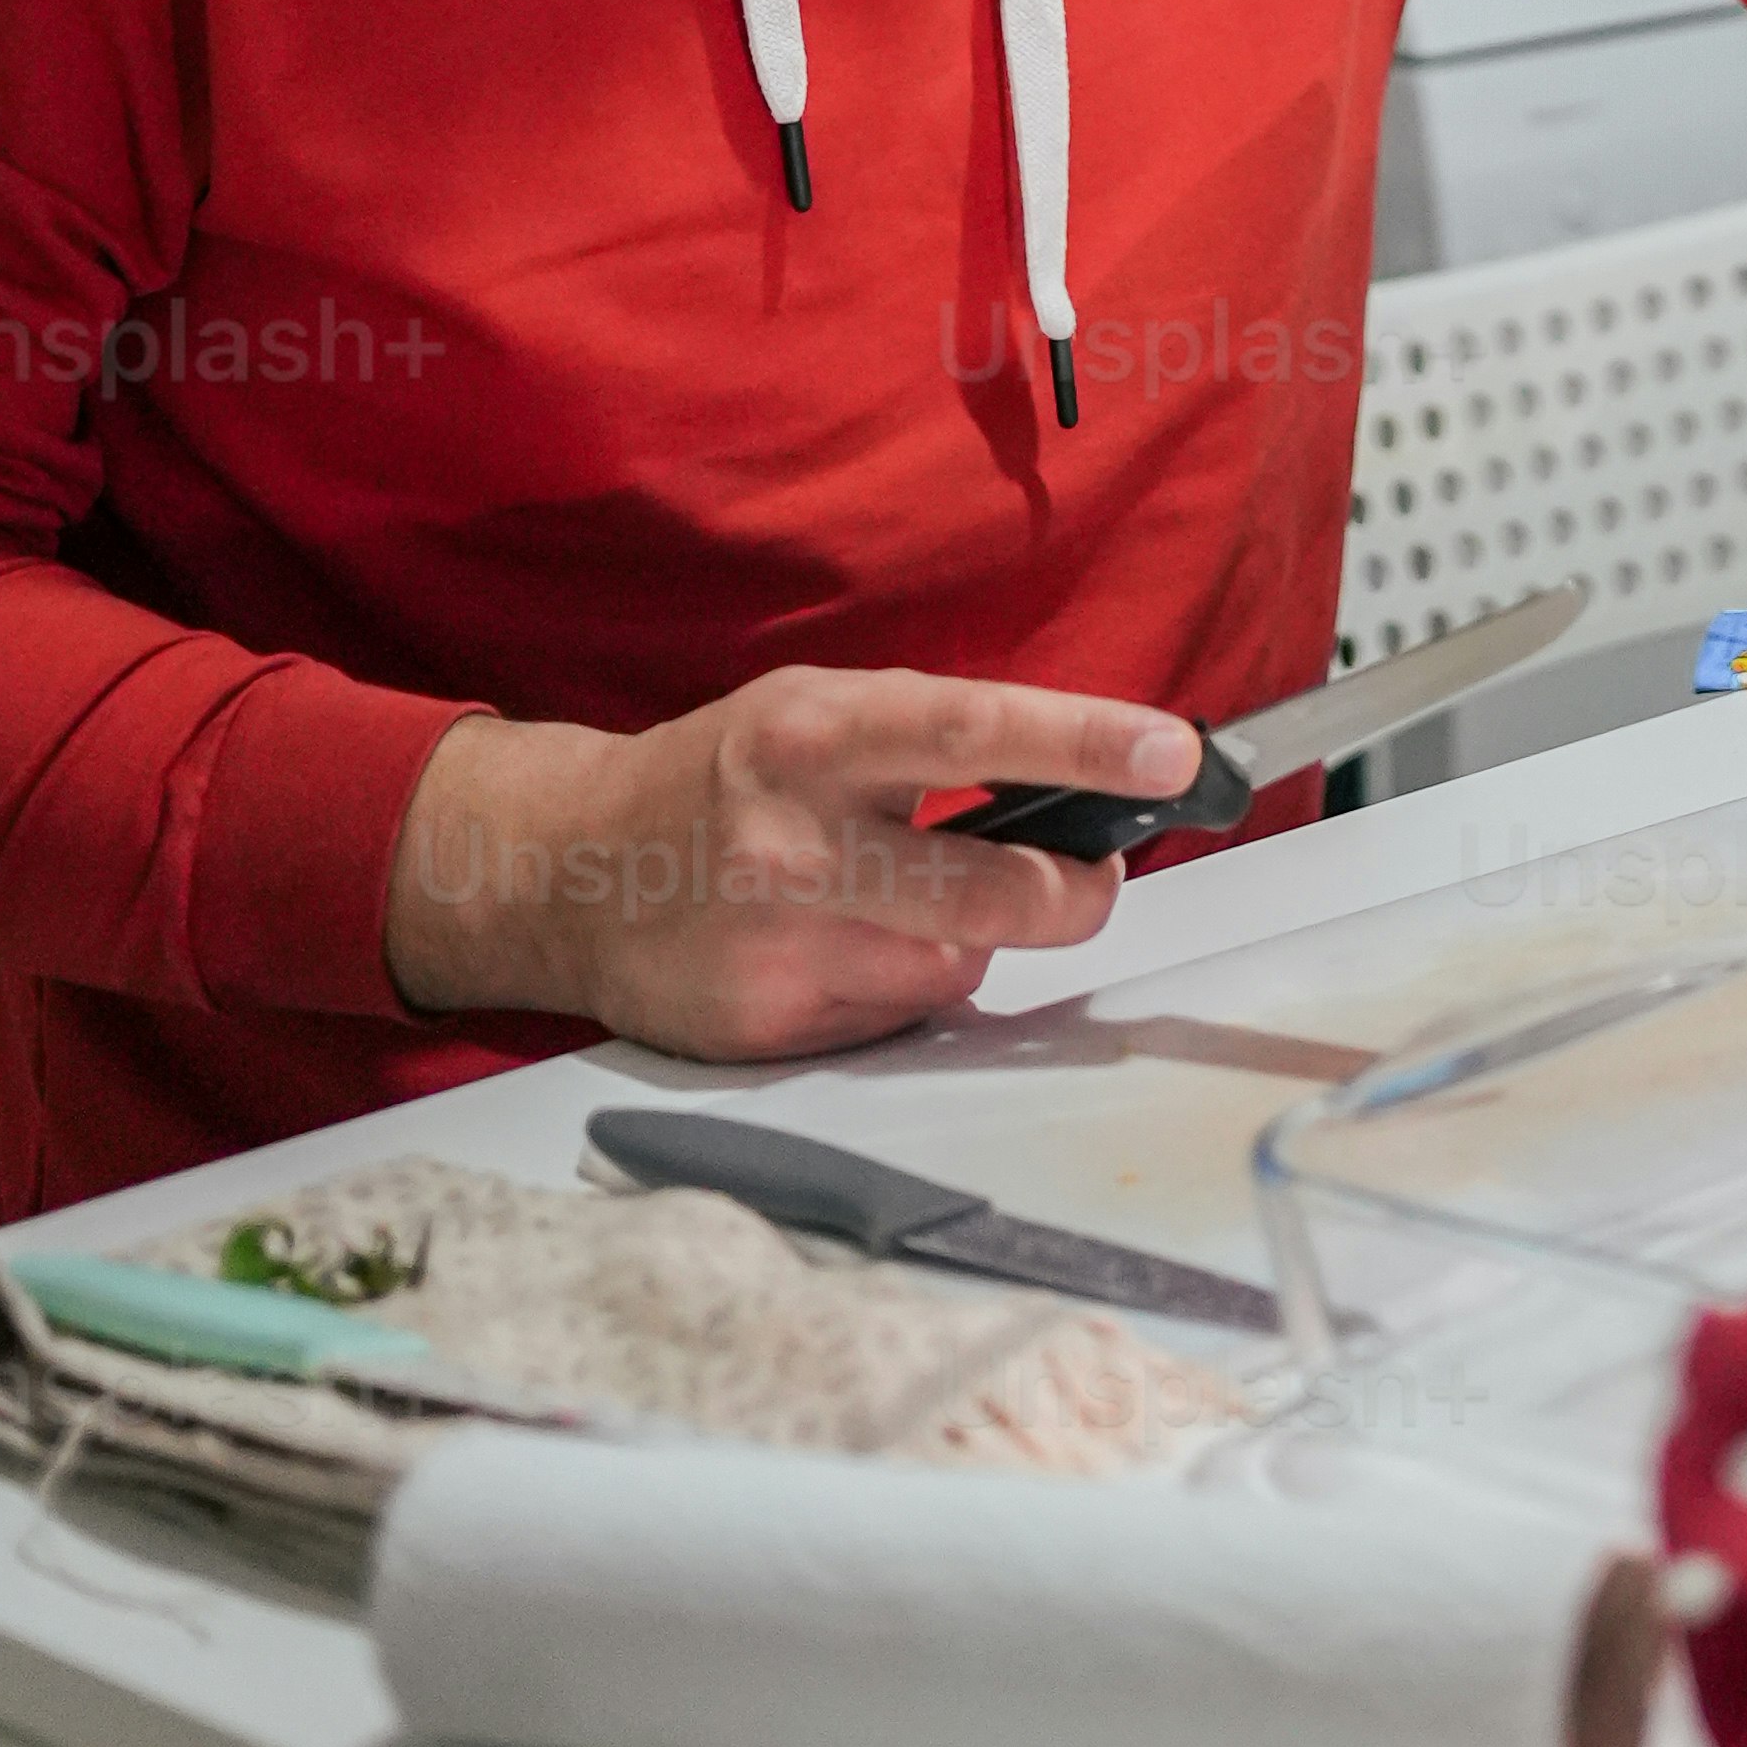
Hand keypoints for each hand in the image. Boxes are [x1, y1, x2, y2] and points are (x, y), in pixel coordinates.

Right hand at [382, 669, 1204, 1056]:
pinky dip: (897, 989)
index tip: (1175, 755)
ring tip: (894, 902)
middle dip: (1070, 896)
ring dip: (961, 943)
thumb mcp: (819, 713)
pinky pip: (894, 1023)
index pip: (976, 729)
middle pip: (991, 894)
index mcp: (815, 735)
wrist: (570, 869)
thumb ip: (933, 742)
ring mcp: (778, 948)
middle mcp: (793, 842)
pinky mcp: (766, 1033)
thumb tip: (1082, 784)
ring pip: (952, 967)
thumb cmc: (727, 776)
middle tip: (1090, 880)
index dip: (1086, 743)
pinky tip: (837, 952)